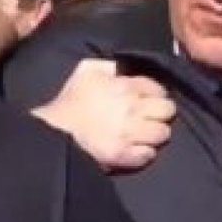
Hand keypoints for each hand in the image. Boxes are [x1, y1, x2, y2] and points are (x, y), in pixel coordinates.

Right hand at [32, 59, 174, 171]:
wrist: (54, 130)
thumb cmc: (69, 99)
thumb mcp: (86, 70)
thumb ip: (109, 66)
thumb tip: (122, 67)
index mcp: (126, 87)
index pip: (158, 89)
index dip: (156, 95)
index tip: (149, 100)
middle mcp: (133, 109)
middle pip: (168, 110)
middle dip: (162, 114)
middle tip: (151, 118)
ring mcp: (130, 133)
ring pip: (162, 134)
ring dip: (156, 135)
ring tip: (145, 135)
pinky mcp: (124, 154)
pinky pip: (148, 155)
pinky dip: (145, 153)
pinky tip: (138, 150)